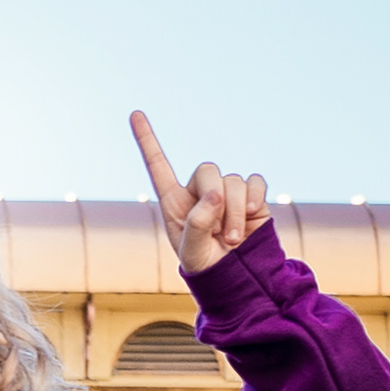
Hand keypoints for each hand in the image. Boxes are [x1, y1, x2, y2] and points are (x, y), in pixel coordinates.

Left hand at [131, 113, 268, 278]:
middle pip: (207, 169)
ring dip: (235, 212)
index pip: (158, 165)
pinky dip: (254, 198)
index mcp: (174, 202)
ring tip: (232, 239)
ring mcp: (225, 192)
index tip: (134, 113)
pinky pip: (255, 181)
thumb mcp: (192, 253)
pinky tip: (251, 216)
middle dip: (215, 197)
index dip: (147, 140)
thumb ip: (197, 225)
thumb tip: (215, 194)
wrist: (237, 276)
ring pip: (232, 180)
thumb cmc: (207, 266)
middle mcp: (199, 191)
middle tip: (219, 233)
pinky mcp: (250, 195)